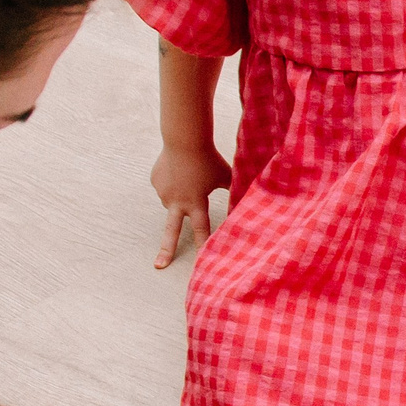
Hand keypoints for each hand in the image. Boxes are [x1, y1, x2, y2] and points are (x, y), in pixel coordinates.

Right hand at [152, 141, 231, 267]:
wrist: (184, 139)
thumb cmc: (209, 158)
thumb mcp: (225, 176)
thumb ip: (234, 190)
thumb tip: (250, 200)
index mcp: (195, 202)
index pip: (201, 229)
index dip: (203, 245)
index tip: (201, 262)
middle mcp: (176, 201)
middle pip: (171, 231)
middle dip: (166, 250)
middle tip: (159, 266)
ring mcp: (163, 192)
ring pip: (173, 201)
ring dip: (180, 195)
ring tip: (189, 177)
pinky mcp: (155, 182)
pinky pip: (165, 187)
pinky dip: (172, 182)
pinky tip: (179, 170)